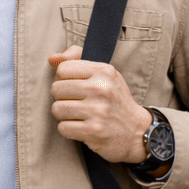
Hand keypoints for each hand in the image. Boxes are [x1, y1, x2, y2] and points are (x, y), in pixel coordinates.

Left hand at [48, 45, 151, 163]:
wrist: (136, 130)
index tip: (74, 86)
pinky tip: (81, 127)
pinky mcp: (95, 131)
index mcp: (104, 71)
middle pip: (56, 89)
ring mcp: (99, 110)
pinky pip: (63, 128)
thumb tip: (52, 58)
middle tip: (75, 102)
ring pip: (57, 109)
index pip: (63, 69)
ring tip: (77, 115)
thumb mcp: (103, 73)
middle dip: (61, 98)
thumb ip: (76, 59)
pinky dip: (68, 129)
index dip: (63, 79)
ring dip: (63, 115)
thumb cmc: (113, 99)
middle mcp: (102, 88)